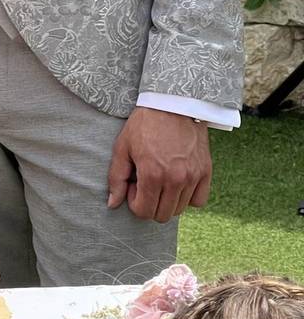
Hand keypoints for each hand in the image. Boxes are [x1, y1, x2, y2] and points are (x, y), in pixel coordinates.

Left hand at [107, 107, 211, 222]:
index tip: (133, 185)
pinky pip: (199, 200)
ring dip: (167, 201)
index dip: (134, 203)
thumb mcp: (122, 149)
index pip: (144, 212)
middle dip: (149, 204)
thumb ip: (116, 179)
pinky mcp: (206, 170)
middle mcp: (176, 179)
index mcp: (153, 175)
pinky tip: (178, 183)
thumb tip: (112, 204)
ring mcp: (193, 176)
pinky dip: (188, 198)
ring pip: (180, 209)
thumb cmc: (144, 125)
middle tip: (145, 183)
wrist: (173, 103)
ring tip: (160, 180)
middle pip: (162, 215)